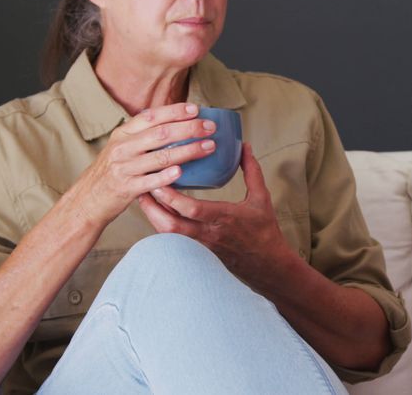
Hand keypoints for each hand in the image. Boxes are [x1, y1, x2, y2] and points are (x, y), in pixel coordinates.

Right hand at [63, 103, 218, 227]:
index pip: (151, 116)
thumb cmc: (111, 171)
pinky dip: (166, 176)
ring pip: (161, 156)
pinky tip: (182, 172)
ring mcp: (124, 167)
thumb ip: (142, 134)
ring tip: (209, 147)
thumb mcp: (121, 146)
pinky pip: (150, 181)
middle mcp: (123, 147)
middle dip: (189, 128)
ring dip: (188, 151)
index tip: (196, 109)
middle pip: (161, 134)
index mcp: (123, 134)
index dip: (175, 111)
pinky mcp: (127, 188)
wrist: (87, 200)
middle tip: (210, 127)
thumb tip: (175, 122)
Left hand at [137, 143, 295, 287]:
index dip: (173, 197)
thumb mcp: (262, 198)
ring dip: (154, 217)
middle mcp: (210, 233)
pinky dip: (162, 226)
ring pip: (169, 235)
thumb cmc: (265, 231)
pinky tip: (157, 214)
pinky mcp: (198, 251)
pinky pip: (174, 239)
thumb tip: (244, 147)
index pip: (193, 209)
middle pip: (172, 225)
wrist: (267, 264)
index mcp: (225, 218)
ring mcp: (202, 245)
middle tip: (143, 187)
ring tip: (144, 199)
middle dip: (153, 207)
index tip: (161, 180)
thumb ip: (251, 171)